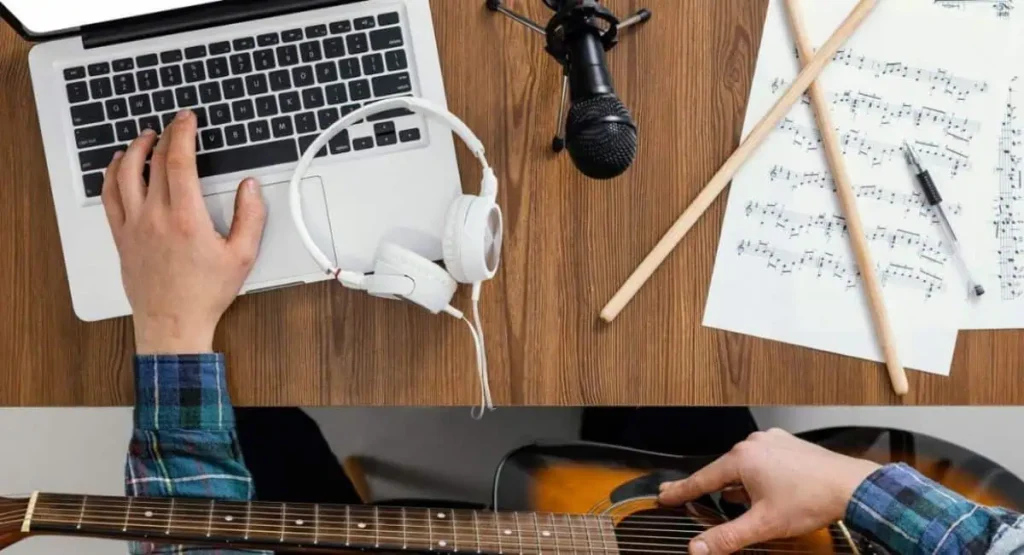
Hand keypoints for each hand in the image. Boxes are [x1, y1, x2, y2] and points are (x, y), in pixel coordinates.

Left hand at [102, 110, 266, 353]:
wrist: (173, 322)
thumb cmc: (206, 294)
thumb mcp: (242, 256)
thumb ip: (250, 217)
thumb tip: (250, 187)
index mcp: (186, 218)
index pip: (178, 161)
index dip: (183, 133)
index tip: (188, 119)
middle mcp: (155, 217)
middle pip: (152, 161)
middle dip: (164, 135)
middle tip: (176, 124)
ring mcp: (133, 226)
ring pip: (124, 174)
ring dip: (134, 149)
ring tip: (145, 137)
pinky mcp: (121, 236)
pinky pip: (110, 196)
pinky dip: (112, 173)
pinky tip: (119, 165)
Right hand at [658, 428, 880, 554]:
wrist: (852, 486)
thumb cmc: (811, 499)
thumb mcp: (764, 524)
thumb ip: (728, 537)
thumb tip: (700, 548)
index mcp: (741, 459)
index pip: (702, 479)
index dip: (681, 491)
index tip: (665, 495)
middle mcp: (754, 444)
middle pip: (723, 472)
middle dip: (712, 489)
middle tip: (691, 497)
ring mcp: (773, 442)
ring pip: (745, 467)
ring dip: (739, 484)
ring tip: (740, 502)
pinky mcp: (789, 445)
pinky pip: (763, 461)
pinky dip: (758, 476)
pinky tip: (767, 491)